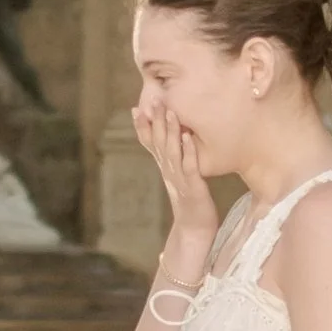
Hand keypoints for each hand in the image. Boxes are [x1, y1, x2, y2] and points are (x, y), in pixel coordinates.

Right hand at [133, 101, 217, 257]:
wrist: (195, 230)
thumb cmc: (190, 202)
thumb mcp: (179, 178)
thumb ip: (174, 161)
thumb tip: (174, 141)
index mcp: (164, 169)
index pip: (149, 145)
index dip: (142, 128)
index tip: (136, 108)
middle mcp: (168, 172)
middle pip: (158, 144)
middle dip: (155, 122)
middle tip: (152, 100)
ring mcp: (180, 179)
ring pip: (172, 152)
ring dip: (170, 132)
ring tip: (170, 112)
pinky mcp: (193, 187)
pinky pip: (189, 166)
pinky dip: (188, 151)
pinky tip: (187, 137)